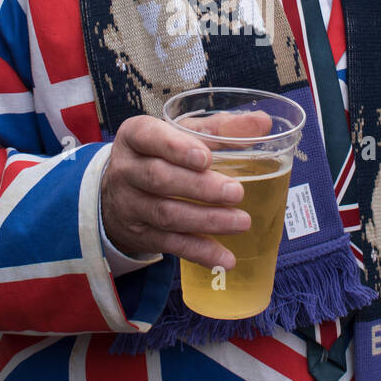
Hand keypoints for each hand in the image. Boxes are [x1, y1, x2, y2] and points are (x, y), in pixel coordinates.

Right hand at [100, 111, 270, 270]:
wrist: (117, 191)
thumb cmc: (160, 154)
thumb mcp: (181, 133)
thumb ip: (220, 128)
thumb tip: (263, 122)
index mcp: (135, 137)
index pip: (149, 137)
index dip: (176, 148)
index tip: (205, 158)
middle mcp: (127, 170)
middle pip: (159, 178)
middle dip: (200, 187)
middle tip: (236, 192)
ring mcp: (132, 205)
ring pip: (166, 214)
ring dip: (207, 221)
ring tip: (242, 222)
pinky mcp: (141, 235)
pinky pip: (172, 244)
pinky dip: (200, 252)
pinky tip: (226, 257)